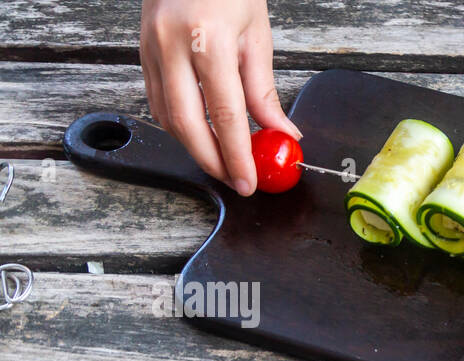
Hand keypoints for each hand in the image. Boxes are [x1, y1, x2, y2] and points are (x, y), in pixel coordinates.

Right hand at [140, 0, 299, 194]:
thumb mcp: (256, 34)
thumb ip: (263, 89)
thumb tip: (281, 132)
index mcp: (209, 39)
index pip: (225, 114)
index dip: (237, 155)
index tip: (249, 180)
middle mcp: (173, 44)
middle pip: (188, 124)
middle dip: (212, 161)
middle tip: (235, 181)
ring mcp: (151, 47)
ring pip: (167, 117)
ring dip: (194, 147)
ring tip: (223, 162)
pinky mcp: (141, 51)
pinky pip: (157, 100)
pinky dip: (179, 125)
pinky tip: (200, 135)